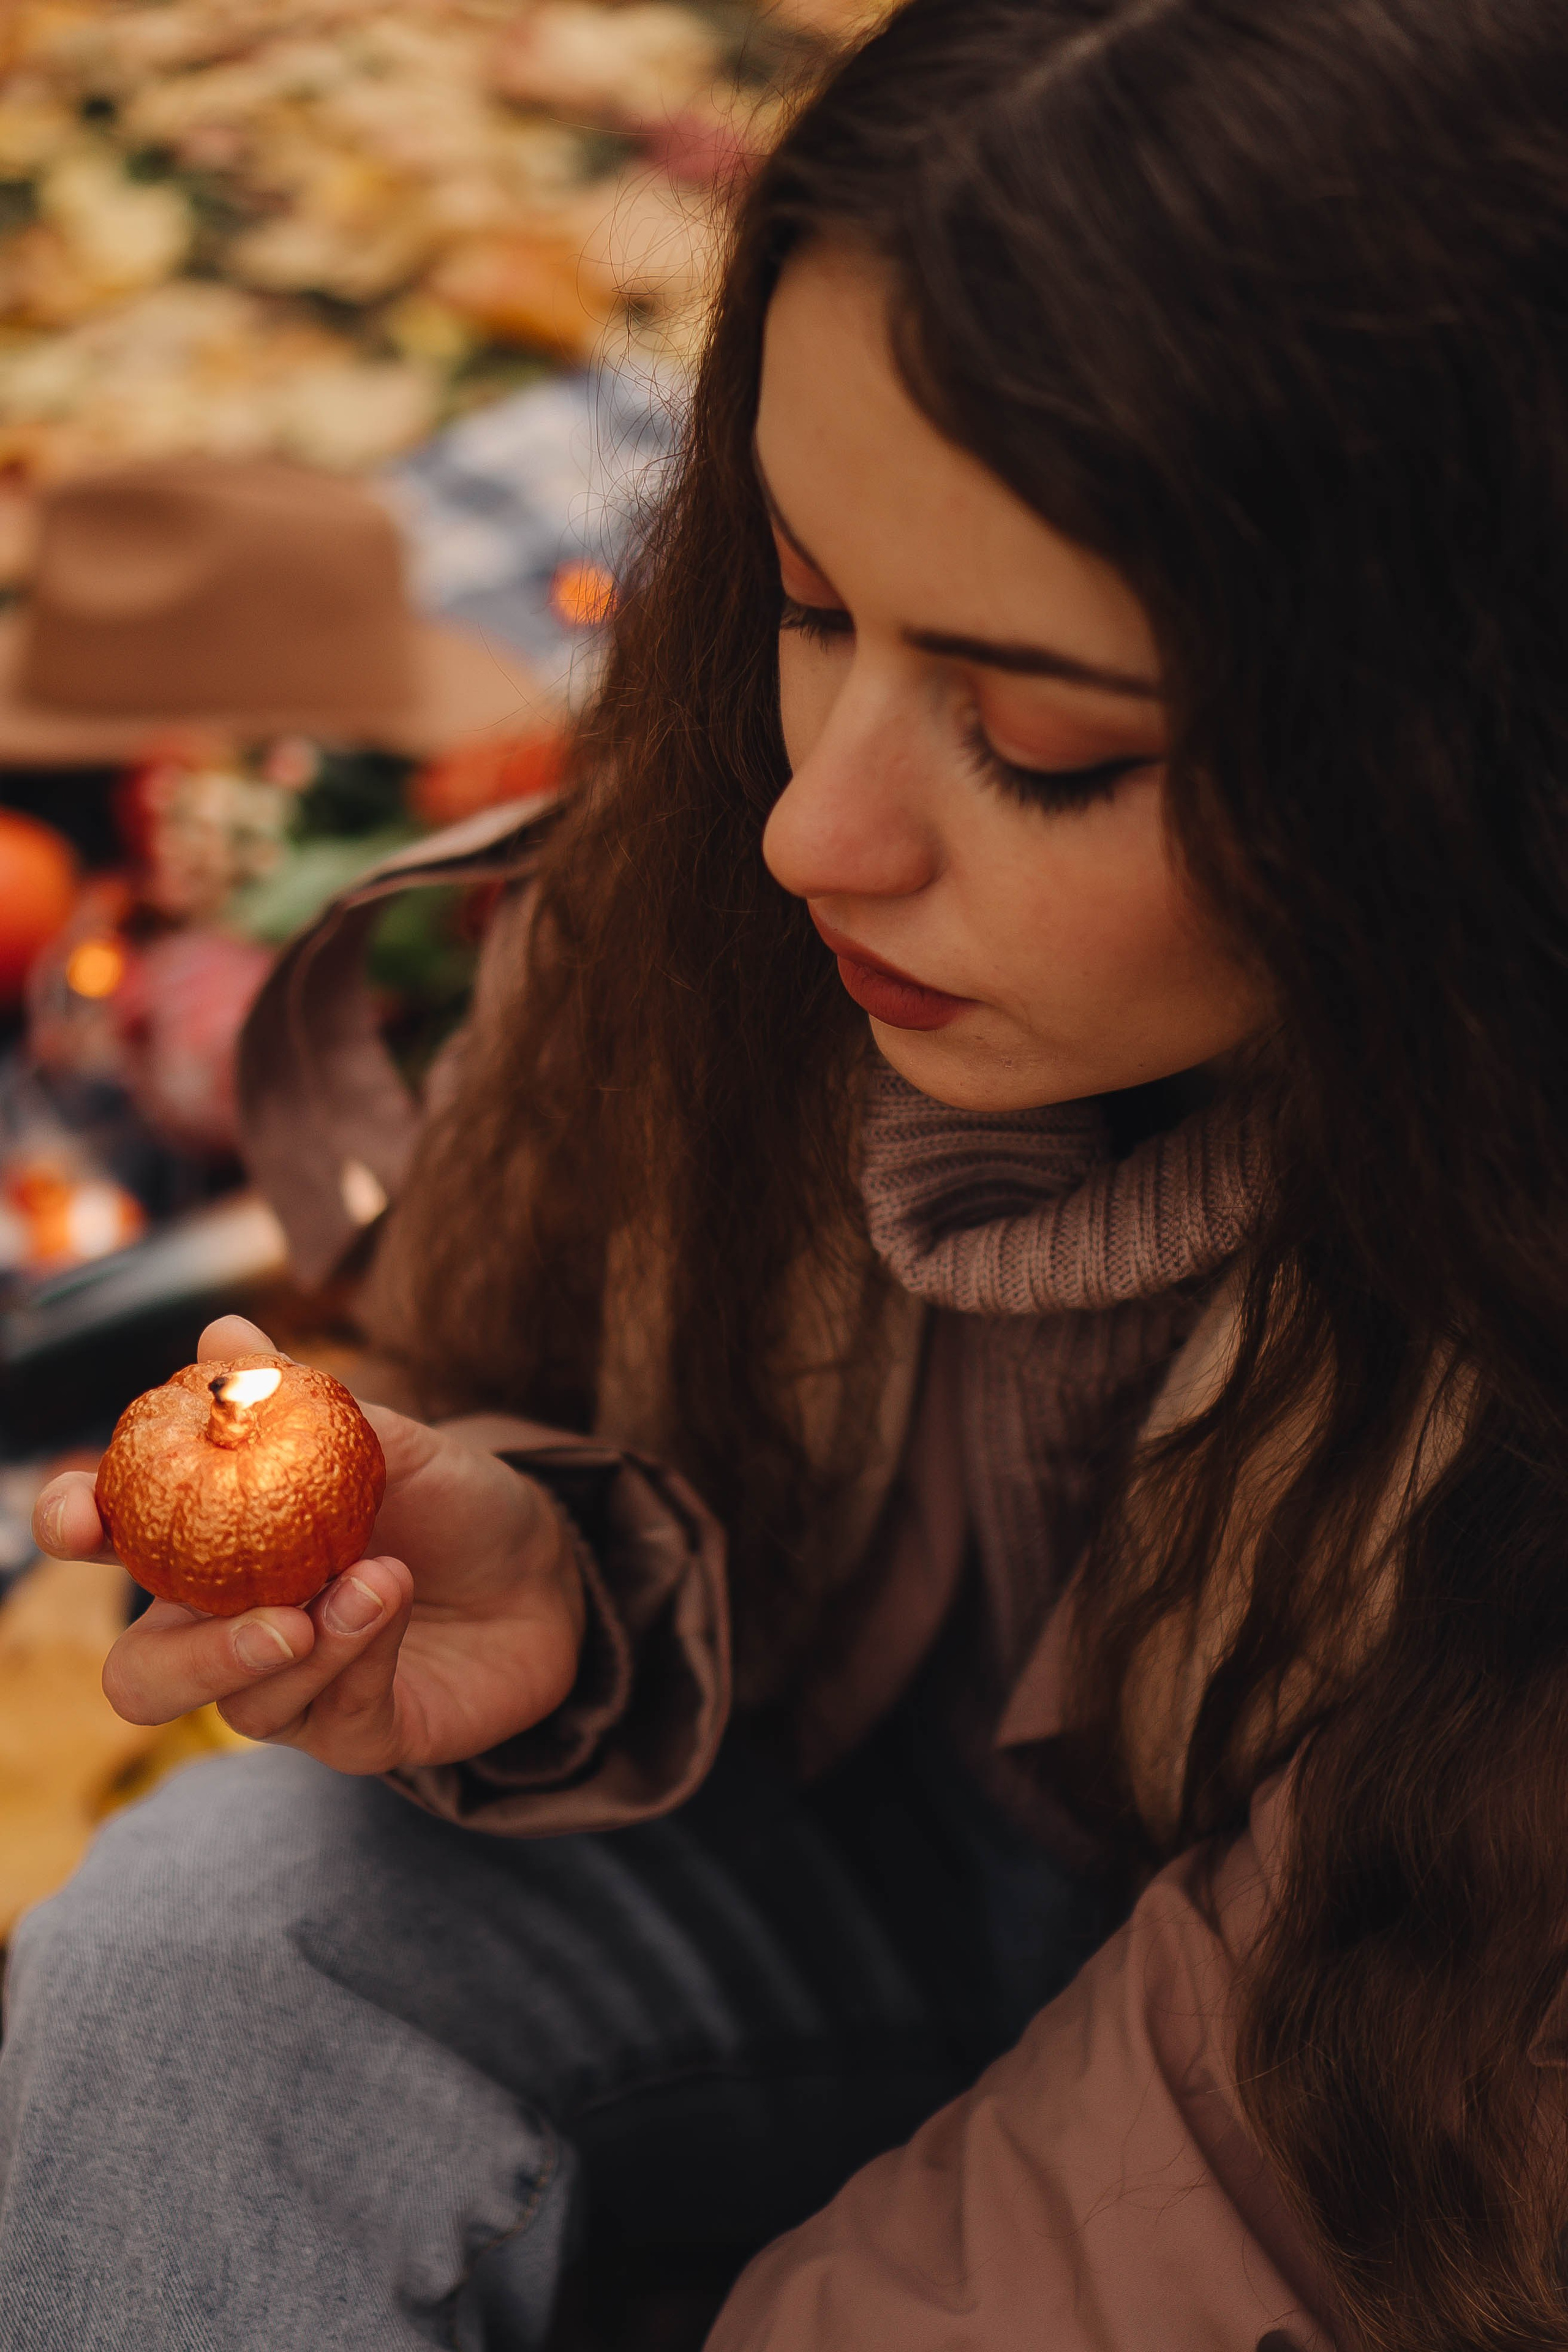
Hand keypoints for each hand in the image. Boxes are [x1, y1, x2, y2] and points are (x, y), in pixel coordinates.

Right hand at [32, 1315, 584, 1774]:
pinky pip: (332, 1719)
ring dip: (310, 1647)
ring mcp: (293, 1691)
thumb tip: (222, 1333)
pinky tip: (396, 1599)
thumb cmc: (451, 1498)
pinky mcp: (358, 1734)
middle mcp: (233, 1629)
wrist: (549, 1563)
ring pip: (243, 1709)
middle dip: (189, 1656)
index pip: (114, 1546)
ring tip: (377, 1578)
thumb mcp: (388, 1437)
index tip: (77, 1516)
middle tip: (272, 1613)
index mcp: (213, 1545)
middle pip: (145, 1676)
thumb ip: (301, 1400)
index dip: (75, 1528)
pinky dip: (363, 1656)